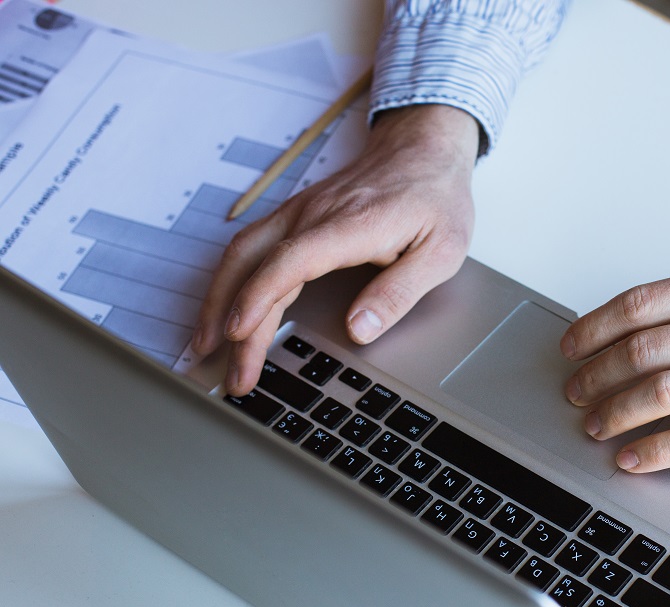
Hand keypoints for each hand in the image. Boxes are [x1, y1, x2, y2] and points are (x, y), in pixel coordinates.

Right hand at [191, 104, 478, 394]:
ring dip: (219, 302)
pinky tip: (224, 311)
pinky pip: (250, 249)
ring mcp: (298, 214)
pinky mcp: (293, 218)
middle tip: (235, 375)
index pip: (291, 262)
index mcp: (351, 225)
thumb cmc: (435, 200)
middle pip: (256, 266)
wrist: (422, 149)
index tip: (240, 334)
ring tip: (207, 349)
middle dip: (235, 324)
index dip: (260, 298)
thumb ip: (400, 291)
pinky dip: (230, 281)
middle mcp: (314, 215)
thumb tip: (359, 329)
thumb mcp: (442, 251)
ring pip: (242, 255)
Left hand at [560, 261, 669, 471]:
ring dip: (614, 413)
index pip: (636, 305)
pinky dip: (654, 450)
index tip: (572, 347)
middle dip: (594, 376)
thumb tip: (640, 327)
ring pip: (657, 393)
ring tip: (595, 425)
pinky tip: (633, 458)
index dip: (593, 329)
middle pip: (638, 352)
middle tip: (575, 392)